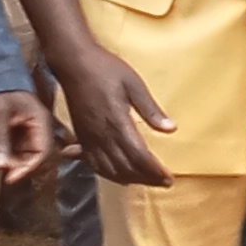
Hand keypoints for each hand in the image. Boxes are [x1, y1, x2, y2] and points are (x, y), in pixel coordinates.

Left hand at [0, 87, 54, 184]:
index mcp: (41, 122)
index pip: (43, 152)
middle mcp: (40, 129)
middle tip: (3, 173)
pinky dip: (11, 158)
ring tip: (0, 166)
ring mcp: (31, 132)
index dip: (28, 167)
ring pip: (28, 156)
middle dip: (20, 167)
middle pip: (37, 157)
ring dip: (15, 164)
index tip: (10, 177)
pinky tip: (0, 159)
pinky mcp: (21, 134)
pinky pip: (20, 152)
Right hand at [47, 42, 175, 188]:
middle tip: (162, 182)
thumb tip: (171, 129)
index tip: (168, 179)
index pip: (139, 157)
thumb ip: (151, 110)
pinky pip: (93, 164)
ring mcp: (89, 138)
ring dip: (128, 179)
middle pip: (125, 168)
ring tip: (145, 180)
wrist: (74, 63)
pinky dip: (108, 173)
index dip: (154, 172)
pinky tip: (118, 174)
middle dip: (145, 179)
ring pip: (109, 170)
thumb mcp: (134, 84)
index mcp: (117, 122)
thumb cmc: (106, 69)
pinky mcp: (81, 136)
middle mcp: (101, 136)